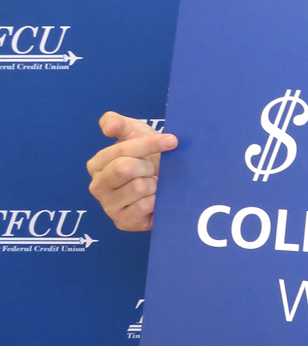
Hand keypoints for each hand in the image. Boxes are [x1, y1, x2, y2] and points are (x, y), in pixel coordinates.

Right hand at [86, 112, 176, 230]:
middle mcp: (98, 186)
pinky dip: (156, 200)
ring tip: (154, 184)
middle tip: (155, 168)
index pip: (121, 150)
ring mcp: (108, 206)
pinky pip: (144, 206)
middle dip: (148, 165)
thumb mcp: (135, 134)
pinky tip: (156, 198)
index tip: (171, 141)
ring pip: (138, 187)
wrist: (168, 184)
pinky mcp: (123, 222)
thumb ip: (118, 123)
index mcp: (97, 164)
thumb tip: (109, 127)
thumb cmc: (150, 158)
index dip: (149, 144)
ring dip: (154, 184)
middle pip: (125, 168)